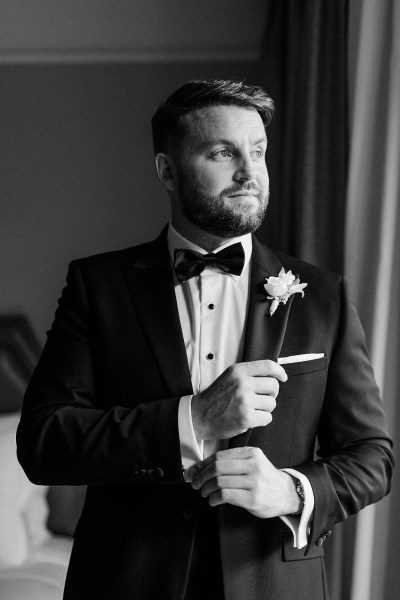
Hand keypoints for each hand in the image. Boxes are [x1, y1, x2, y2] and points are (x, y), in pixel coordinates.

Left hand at [184, 447, 300, 517]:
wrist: (286, 493)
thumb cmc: (264, 479)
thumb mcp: (252, 463)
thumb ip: (231, 462)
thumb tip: (200, 467)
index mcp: (251, 453)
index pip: (219, 456)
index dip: (202, 464)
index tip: (192, 472)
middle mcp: (253, 465)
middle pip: (217, 467)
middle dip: (201, 476)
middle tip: (195, 483)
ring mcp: (254, 482)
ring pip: (220, 481)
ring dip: (206, 488)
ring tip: (204, 492)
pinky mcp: (253, 498)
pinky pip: (226, 495)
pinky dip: (214, 498)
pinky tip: (213, 501)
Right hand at [191, 360, 286, 440]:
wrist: (198, 416)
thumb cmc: (216, 397)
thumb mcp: (229, 377)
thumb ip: (248, 374)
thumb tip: (274, 375)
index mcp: (238, 371)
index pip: (268, 366)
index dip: (279, 371)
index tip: (283, 377)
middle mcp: (242, 383)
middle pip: (274, 386)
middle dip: (271, 394)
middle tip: (261, 399)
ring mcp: (244, 401)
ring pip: (272, 403)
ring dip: (265, 408)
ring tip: (251, 409)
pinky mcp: (246, 418)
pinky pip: (268, 418)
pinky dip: (262, 420)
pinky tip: (250, 418)